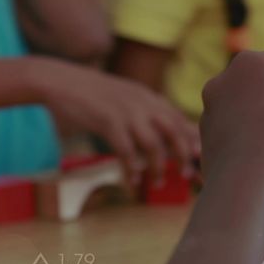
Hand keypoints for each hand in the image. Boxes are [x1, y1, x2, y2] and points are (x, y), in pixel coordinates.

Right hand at [29, 57, 199, 185]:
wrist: (59, 80)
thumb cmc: (93, 95)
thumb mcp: (126, 98)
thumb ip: (147, 113)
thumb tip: (169, 136)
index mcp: (149, 98)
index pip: (180, 121)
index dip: (194, 142)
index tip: (203, 162)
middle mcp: (143, 103)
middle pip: (174, 132)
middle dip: (184, 156)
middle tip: (187, 176)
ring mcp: (126, 112)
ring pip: (153, 144)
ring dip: (158, 167)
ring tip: (158, 184)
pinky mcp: (107, 121)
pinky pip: (126, 151)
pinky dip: (132, 169)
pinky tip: (133, 183)